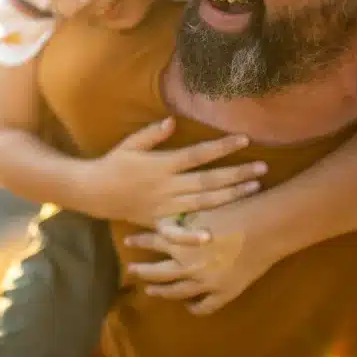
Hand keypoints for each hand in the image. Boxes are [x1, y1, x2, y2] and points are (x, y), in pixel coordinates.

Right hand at [83, 117, 266, 227]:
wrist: (93, 192)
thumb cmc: (114, 164)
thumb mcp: (129, 143)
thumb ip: (152, 134)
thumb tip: (173, 120)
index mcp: (162, 164)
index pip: (197, 154)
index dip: (221, 147)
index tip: (244, 139)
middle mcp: (167, 186)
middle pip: (207, 180)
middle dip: (236, 174)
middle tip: (263, 168)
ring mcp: (164, 206)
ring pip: (202, 203)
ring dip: (229, 197)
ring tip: (254, 189)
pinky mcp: (158, 222)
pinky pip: (177, 231)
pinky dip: (192, 235)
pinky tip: (211, 235)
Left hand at [124, 199, 285, 314]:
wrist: (264, 228)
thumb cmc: (233, 212)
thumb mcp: (201, 210)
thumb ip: (180, 221)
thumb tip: (163, 224)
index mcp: (180, 243)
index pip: (152, 241)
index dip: (138, 240)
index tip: (127, 240)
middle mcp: (187, 266)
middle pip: (157, 272)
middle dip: (142, 271)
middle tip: (131, 271)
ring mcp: (205, 283)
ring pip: (176, 292)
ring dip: (161, 292)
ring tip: (151, 290)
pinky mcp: (224, 293)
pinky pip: (204, 306)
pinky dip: (193, 307)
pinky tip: (188, 305)